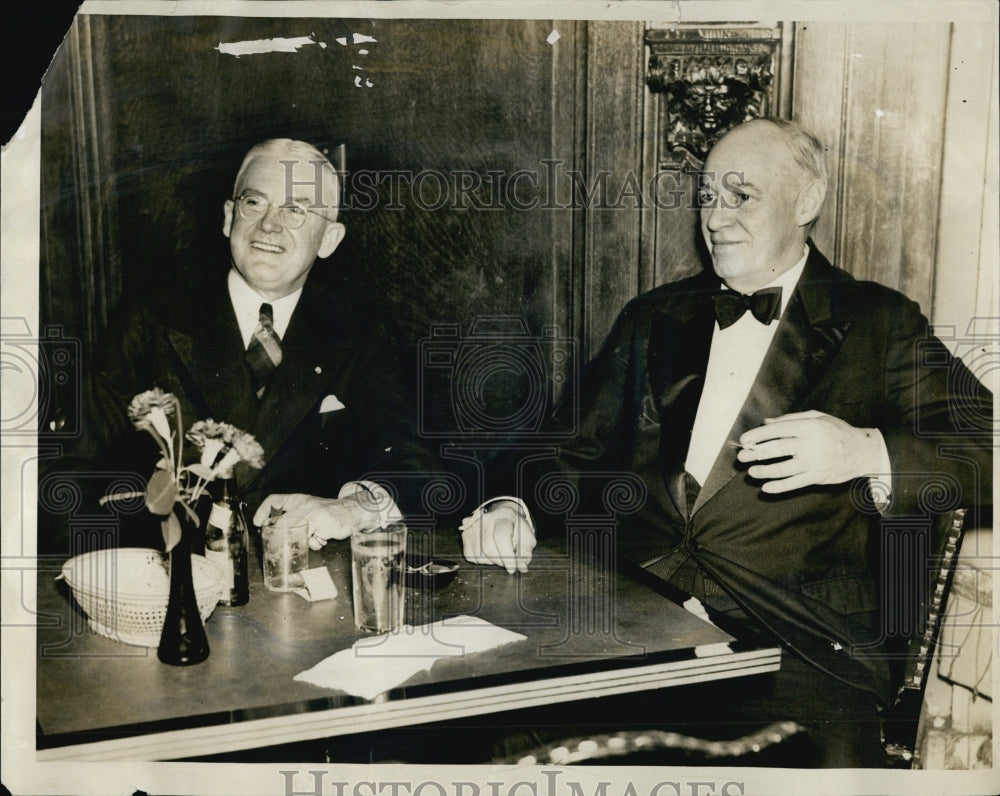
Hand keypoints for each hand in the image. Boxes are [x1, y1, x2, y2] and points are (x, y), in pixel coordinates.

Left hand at [253, 493, 374, 549]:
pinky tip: (322, 538)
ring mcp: (317, 515)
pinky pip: (314, 542)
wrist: (353, 510)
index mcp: (300, 499)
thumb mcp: (309, 508)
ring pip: (298, 535)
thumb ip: (294, 516)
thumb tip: (274, 531)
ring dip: (303, 541)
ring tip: (312, 538)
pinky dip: (316, 544)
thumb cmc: (328, 512)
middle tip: (279, 544)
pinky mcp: (326, 526)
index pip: (276, 500)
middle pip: (283, 522)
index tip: (258, 522)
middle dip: (280, 536)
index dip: (263, 511)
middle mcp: (307, 505)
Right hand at [461, 500, 535, 573]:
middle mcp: (486, 519)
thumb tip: (522, 568)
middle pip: (488, 548)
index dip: (507, 556)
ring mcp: (473, 526)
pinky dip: (480, 560)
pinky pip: (470, 556)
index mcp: (504, 517)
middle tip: (507, 562)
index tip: (512, 569)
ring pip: (479, 555)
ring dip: (491, 561)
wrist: (503, 516)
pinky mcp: (465, 533)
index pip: (502, 537)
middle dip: (500, 561)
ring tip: (499, 554)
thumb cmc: (515, 528)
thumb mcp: (527, 537)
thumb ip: (526, 552)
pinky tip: (489, 554)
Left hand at [737, 410, 885, 493]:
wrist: (862, 451)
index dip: (758, 435)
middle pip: (776, 450)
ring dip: (764, 471)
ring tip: (751, 472)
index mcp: (808, 427)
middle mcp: (810, 444)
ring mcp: (814, 462)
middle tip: (742, 457)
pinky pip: (794, 484)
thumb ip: (790, 419)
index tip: (744, 440)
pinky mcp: (817, 477)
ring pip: (783, 469)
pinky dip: (779, 487)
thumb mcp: (817, 417)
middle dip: (756, 453)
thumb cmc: (837, 431)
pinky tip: (766, 488)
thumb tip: (766, 422)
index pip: (777, 431)